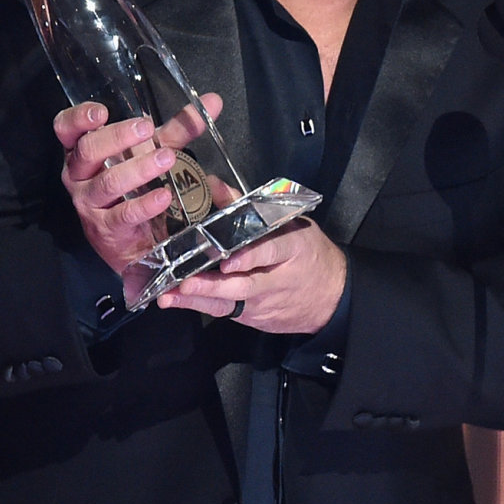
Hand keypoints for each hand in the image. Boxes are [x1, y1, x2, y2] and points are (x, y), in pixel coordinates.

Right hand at [55, 95, 223, 275]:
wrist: (134, 241)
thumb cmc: (136, 187)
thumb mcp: (154, 152)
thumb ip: (180, 128)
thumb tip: (213, 102)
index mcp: (84, 152)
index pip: (66, 129)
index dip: (78, 118)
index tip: (101, 112)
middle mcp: (79, 176)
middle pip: (88, 150)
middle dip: (118, 138)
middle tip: (147, 128)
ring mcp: (89, 204)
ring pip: (107, 182)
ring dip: (138, 169)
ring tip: (167, 159)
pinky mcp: (106, 229)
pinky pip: (123, 214)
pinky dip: (145, 205)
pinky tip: (164, 197)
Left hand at [159, 219, 346, 335]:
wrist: (332, 297)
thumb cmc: (308, 254)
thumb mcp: (288, 225)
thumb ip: (248, 208)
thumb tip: (214, 185)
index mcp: (292, 249)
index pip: (271, 252)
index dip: (249, 258)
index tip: (228, 261)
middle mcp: (277, 280)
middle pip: (244, 285)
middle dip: (212, 286)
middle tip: (186, 283)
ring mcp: (265, 303)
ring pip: (230, 303)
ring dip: (198, 300)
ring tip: (170, 296)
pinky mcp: (256, 319)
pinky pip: (228, 313)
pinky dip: (201, 307)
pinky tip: (178, 301)